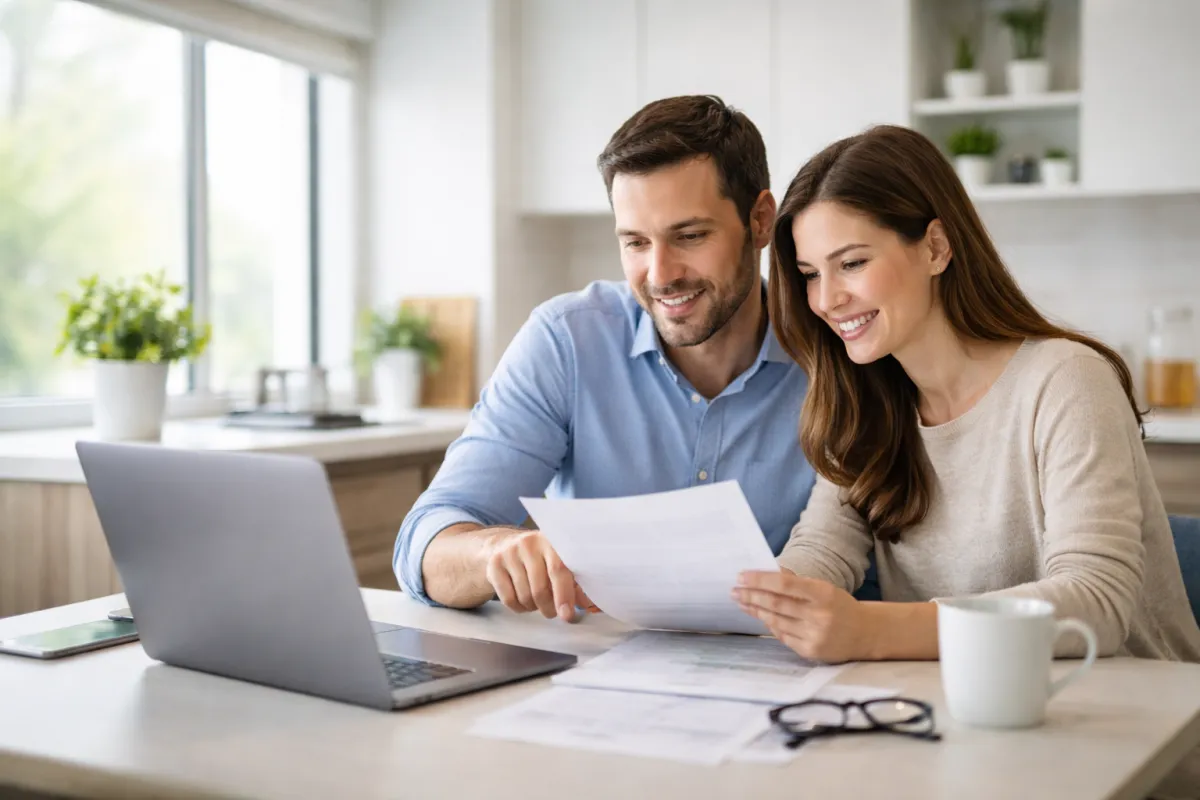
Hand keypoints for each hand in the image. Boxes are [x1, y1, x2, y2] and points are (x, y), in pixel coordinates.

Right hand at [484, 530, 597, 619]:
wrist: (504, 546)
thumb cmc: (540, 559)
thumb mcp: (559, 563)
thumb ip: (576, 582)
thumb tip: (589, 604)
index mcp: (551, 541)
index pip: (559, 570)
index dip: (564, 595)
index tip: (567, 615)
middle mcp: (529, 544)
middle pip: (540, 588)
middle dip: (549, 608)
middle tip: (554, 612)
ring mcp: (509, 554)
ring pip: (525, 597)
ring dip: (534, 608)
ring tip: (538, 602)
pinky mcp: (494, 566)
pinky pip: (509, 600)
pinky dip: (519, 609)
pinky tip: (523, 602)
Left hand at [733, 571, 869, 662]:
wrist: (865, 634)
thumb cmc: (839, 606)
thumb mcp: (823, 588)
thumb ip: (796, 583)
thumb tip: (767, 573)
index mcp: (822, 593)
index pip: (784, 584)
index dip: (760, 580)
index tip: (741, 576)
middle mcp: (818, 615)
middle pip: (776, 604)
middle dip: (751, 596)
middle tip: (734, 590)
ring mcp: (814, 635)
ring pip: (775, 621)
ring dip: (755, 610)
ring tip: (742, 602)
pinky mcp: (810, 651)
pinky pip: (783, 636)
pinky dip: (770, 625)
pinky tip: (760, 617)